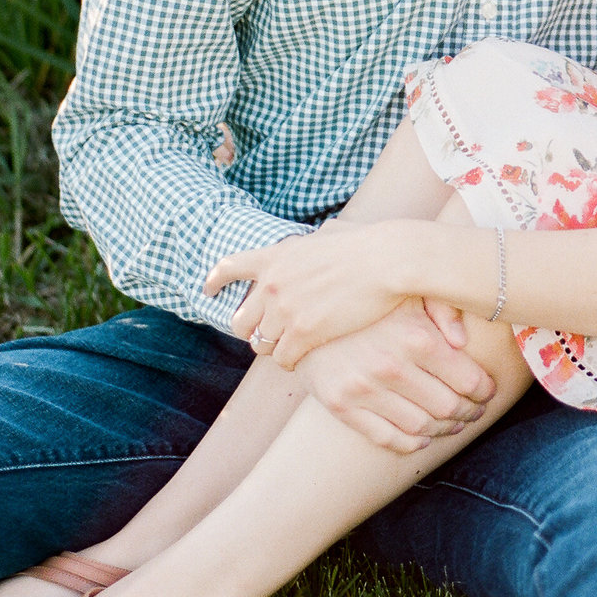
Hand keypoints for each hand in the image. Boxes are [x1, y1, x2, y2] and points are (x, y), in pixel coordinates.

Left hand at [207, 224, 412, 365]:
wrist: (387, 261)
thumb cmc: (368, 245)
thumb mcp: (330, 234)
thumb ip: (313, 242)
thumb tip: (320, 237)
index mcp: (275, 256)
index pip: (230, 267)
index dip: (215, 280)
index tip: (208, 289)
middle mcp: (272, 284)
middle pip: (240, 320)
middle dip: (250, 330)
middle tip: (264, 335)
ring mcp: (285, 310)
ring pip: (261, 343)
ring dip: (272, 349)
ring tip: (286, 351)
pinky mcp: (303, 333)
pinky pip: (283, 358)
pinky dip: (289, 362)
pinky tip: (301, 361)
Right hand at [293, 299, 499, 453]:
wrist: (305, 306)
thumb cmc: (368, 298)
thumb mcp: (408, 291)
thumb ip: (442, 307)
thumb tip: (464, 339)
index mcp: (415, 336)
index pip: (469, 380)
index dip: (485, 391)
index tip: (487, 392)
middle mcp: (391, 366)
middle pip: (449, 407)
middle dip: (469, 412)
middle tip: (474, 410)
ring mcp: (363, 389)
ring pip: (422, 427)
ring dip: (444, 429)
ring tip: (452, 422)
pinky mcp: (340, 405)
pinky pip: (387, 438)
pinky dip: (412, 442)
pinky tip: (422, 435)